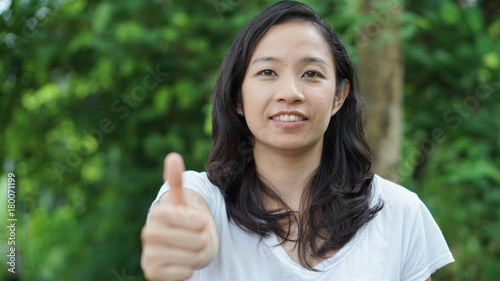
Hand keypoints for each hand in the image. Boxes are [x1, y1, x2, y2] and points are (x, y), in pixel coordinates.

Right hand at [141, 153, 211, 280]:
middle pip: (193, 239)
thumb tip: (172, 156)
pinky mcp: (152, 274)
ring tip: (191, 252)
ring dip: (197, 256)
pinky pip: (182, 273)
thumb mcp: (184, 204)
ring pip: (190, 257)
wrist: (182, 252)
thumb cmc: (187, 226)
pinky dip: (188, 270)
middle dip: (201, 241)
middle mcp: (148, 233)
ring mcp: (148, 255)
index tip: (199, 223)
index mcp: (157, 213)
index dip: (200, 222)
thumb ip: (178, 182)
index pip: (190, 218)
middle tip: (196, 240)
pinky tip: (183, 266)